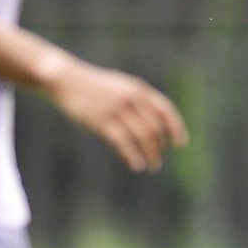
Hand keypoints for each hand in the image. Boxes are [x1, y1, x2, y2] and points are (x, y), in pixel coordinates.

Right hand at [45, 59, 188, 171]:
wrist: (67, 80)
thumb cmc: (93, 86)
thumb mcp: (120, 86)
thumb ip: (136, 100)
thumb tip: (152, 123)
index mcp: (138, 89)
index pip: (165, 110)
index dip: (176, 128)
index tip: (181, 144)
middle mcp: (131, 98)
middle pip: (155, 128)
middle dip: (159, 147)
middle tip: (158, 161)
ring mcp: (117, 109)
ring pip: (142, 137)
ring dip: (150, 155)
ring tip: (150, 167)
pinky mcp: (102, 121)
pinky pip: (123, 143)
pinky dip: (132, 156)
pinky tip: (136, 166)